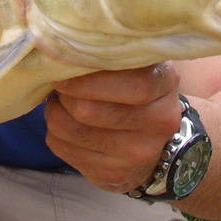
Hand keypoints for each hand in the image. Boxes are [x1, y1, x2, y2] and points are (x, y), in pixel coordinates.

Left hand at [44, 64, 182, 193]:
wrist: (155, 143)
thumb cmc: (133, 88)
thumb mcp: (136, 63)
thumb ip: (111, 51)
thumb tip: (61, 44)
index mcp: (165, 84)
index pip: (134, 85)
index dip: (89, 79)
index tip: (64, 68)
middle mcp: (159, 123)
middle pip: (90, 111)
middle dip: (64, 94)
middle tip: (58, 82)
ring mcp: (138, 155)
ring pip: (70, 130)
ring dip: (54, 112)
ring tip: (60, 102)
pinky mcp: (113, 175)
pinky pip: (63, 149)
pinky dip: (55, 133)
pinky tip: (66, 125)